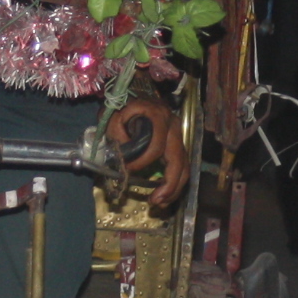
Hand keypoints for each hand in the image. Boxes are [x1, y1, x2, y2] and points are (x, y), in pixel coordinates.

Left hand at [107, 94, 188, 210]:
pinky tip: (165, 196)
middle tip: (155, 201)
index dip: (142, 162)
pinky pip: (181, 167)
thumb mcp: (113, 114)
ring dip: (174, 188)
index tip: (127, 169)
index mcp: (158, 116)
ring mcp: (178, 136)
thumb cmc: (123, 105)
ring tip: (160, 202)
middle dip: (169, 184)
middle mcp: (174, 127)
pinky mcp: (177, 145)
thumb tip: (125, 154)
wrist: (134, 94)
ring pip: (184, 167)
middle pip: (178, 160)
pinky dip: (174, 184)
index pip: (156, 146)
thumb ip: (116, 131)